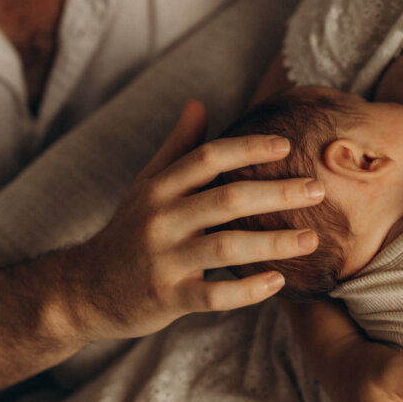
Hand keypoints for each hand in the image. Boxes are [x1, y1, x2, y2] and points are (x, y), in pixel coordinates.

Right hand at [68, 99, 323, 339]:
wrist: (85, 289)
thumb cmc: (129, 231)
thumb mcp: (147, 186)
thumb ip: (177, 147)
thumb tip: (199, 102)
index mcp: (160, 188)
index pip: (208, 158)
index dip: (247, 148)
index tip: (286, 146)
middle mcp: (161, 219)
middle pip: (226, 199)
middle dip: (276, 193)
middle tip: (316, 189)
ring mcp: (163, 261)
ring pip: (226, 249)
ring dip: (272, 243)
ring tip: (311, 240)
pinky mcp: (167, 298)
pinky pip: (214, 296)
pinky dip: (247, 290)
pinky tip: (277, 283)